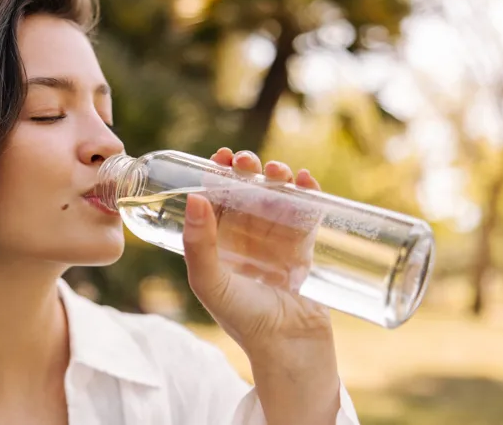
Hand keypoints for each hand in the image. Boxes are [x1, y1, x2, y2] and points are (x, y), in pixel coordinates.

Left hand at [183, 147, 332, 357]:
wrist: (288, 346)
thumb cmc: (242, 318)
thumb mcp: (210, 281)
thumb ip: (198, 244)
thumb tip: (194, 198)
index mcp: (218, 244)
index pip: (216, 199)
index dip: (218, 175)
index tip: (221, 156)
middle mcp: (246, 239)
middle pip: (246, 192)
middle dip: (248, 170)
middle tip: (247, 160)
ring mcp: (277, 242)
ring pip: (276, 197)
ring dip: (277, 178)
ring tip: (277, 171)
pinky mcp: (305, 248)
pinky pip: (306, 213)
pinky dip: (308, 194)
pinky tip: (306, 181)